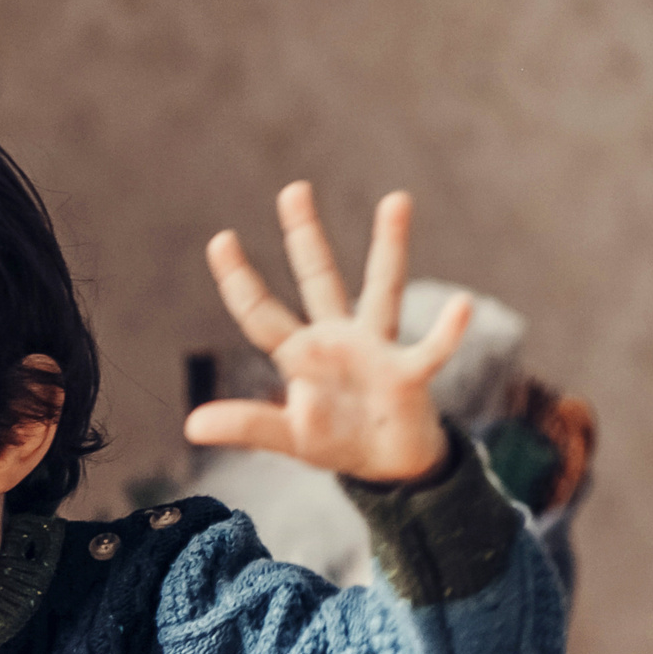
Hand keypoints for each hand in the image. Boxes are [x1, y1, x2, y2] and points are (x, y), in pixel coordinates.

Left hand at [185, 182, 466, 482]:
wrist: (389, 465)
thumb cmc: (337, 441)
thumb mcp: (286, 437)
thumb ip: (246, 425)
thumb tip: (192, 426)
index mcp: (300, 355)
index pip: (260, 313)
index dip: (239, 281)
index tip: (221, 238)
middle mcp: (337, 340)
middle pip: (318, 279)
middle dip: (305, 237)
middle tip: (293, 188)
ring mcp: (376, 350)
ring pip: (382, 288)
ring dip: (388, 246)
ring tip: (395, 198)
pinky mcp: (410, 374)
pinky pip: (432, 349)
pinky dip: (447, 331)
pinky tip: (461, 305)